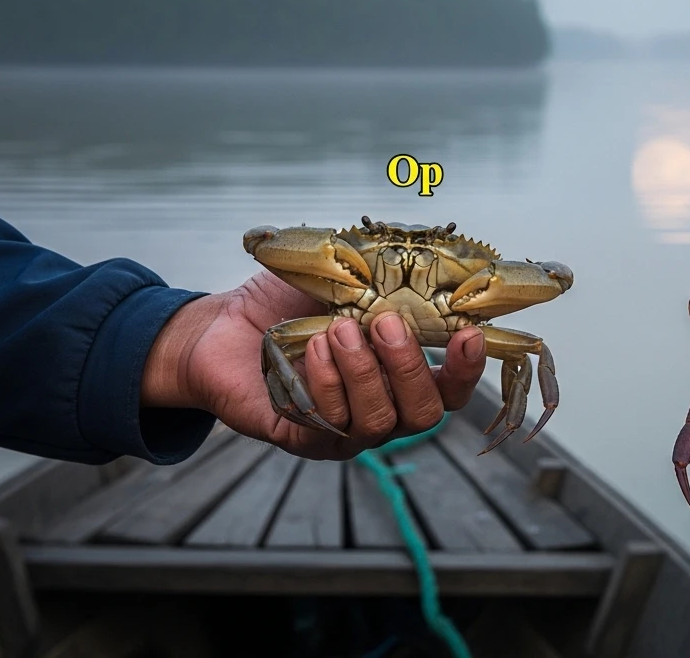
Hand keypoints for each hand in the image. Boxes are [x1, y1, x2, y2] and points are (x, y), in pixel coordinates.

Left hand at [140, 270, 486, 458]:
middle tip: (384, 323)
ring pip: (377, 422)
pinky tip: (310, 349)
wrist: (221, 326)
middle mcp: (382, 408)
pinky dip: (324, 385)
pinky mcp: (303, 439)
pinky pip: (328, 426)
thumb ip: (382, 273)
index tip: (468, 334)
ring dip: (363, 373)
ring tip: (337, 329)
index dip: (467, 368)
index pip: (451, 386)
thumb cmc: (288, 303)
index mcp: (401, 374)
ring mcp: (345, 430)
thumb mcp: (341, 278)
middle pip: (424, 413)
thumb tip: (427, 251)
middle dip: (409, 367)